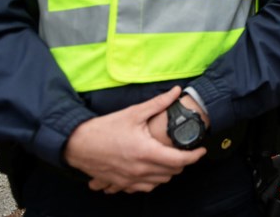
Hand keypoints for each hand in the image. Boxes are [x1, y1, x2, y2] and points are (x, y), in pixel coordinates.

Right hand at [64, 87, 205, 193]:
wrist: (77, 144)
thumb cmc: (104, 128)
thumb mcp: (133, 113)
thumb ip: (158, 103)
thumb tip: (176, 91)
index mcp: (146, 152)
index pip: (180, 161)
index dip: (195, 156)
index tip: (202, 150)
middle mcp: (140, 170)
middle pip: (172, 173)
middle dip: (182, 162)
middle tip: (184, 150)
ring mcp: (129, 180)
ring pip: (159, 183)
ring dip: (167, 172)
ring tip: (168, 158)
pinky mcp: (120, 184)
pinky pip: (142, 188)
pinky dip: (151, 181)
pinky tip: (150, 169)